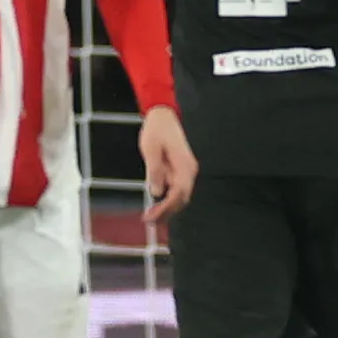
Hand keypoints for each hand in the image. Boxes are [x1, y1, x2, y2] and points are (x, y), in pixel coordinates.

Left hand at [137, 104, 196, 222]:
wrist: (163, 115)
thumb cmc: (157, 129)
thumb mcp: (151, 149)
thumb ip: (154, 171)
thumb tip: (155, 192)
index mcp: (184, 165)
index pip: (177, 194)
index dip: (165, 209)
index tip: (151, 217)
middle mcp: (188, 170)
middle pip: (181, 199)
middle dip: (166, 213)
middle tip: (149, 222)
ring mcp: (186, 171)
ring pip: (180, 197)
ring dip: (167, 209)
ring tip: (150, 218)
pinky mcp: (180, 171)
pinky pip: (176, 190)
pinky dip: (167, 200)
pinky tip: (156, 206)